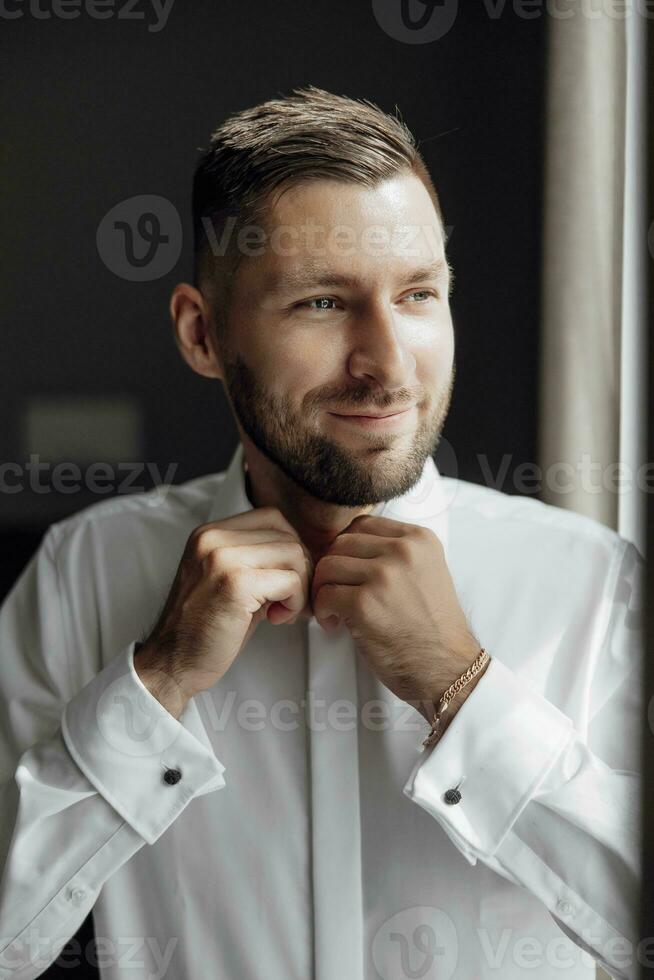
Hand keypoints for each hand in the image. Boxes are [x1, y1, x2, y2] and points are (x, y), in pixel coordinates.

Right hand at [136, 507, 314, 704]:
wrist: (171, 662)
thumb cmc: (203, 628)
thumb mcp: (226, 579)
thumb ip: (256, 559)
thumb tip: (304, 555)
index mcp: (209, 533)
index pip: (272, 518)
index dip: (289, 549)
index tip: (284, 579)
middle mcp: (212, 539)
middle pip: (287, 534)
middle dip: (299, 570)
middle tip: (288, 600)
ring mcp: (223, 558)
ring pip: (294, 553)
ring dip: (299, 586)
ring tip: (281, 610)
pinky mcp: (236, 584)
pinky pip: (291, 581)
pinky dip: (295, 602)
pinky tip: (276, 618)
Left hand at [310, 514, 480, 717]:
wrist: (447, 667)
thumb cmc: (432, 627)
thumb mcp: (427, 571)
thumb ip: (395, 552)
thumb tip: (347, 545)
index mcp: (419, 539)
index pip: (362, 525)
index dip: (347, 549)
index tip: (348, 571)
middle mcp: (403, 551)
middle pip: (341, 543)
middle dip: (333, 570)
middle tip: (337, 593)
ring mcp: (384, 575)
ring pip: (328, 566)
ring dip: (324, 590)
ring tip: (336, 610)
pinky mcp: (365, 603)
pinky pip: (325, 595)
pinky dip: (323, 611)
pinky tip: (336, 624)